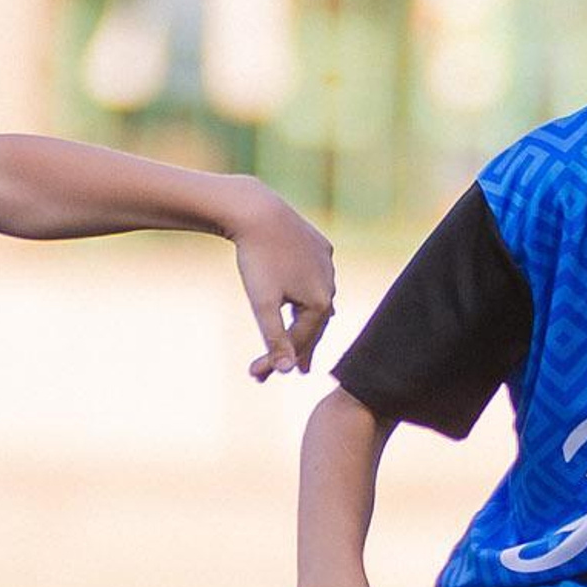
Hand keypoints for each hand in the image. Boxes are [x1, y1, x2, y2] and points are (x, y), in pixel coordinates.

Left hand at [224, 180, 334, 379]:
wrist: (258, 211)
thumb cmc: (257, 259)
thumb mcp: (263, 304)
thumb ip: (275, 338)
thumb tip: (285, 372)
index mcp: (320, 302)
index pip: (298, 342)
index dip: (276, 361)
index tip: (256, 376)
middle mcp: (330, 283)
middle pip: (314, 324)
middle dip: (302, 348)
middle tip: (301, 371)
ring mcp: (327, 263)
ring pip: (319, 300)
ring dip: (311, 320)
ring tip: (308, 336)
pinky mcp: (320, 245)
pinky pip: (319, 276)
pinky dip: (312, 291)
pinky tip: (314, 295)